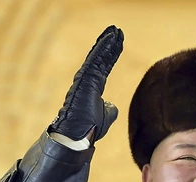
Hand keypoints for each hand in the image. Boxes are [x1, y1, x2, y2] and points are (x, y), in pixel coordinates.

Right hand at [48, 25, 123, 142]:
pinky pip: (96, 61)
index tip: (117, 43)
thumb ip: (109, 110)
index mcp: (92, 87)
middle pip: (100, 58)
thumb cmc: (89, 129)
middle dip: (109, 45)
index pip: (103, 67)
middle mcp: (87, 80)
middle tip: (117, 31)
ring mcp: (85, 79)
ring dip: (107, 43)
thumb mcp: (105, 118)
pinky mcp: (85, 80)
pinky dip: (103, 49)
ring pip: (98, 57)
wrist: (78, 136)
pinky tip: (110, 39)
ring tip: (116, 31)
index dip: (110, 55)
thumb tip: (112, 106)